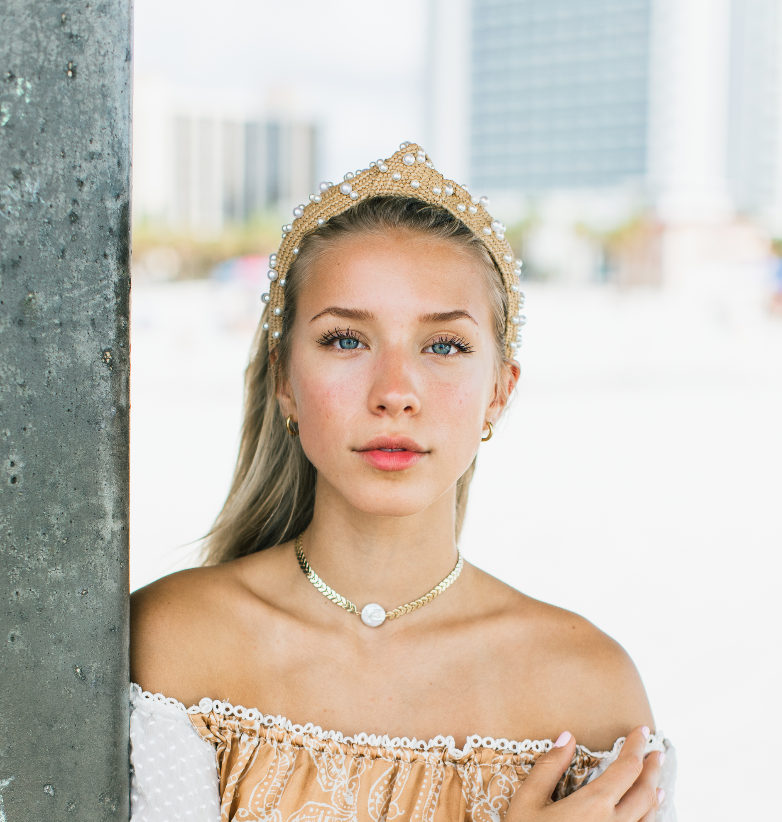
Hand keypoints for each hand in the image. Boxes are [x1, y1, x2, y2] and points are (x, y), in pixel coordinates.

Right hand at [505, 726, 664, 821]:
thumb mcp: (527, 801)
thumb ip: (549, 767)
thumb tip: (567, 737)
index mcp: (594, 805)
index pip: (626, 768)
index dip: (636, 747)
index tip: (641, 732)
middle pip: (644, 791)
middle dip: (651, 769)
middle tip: (656, 752)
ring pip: (649, 818)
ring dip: (654, 796)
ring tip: (657, 784)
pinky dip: (648, 821)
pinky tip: (645, 818)